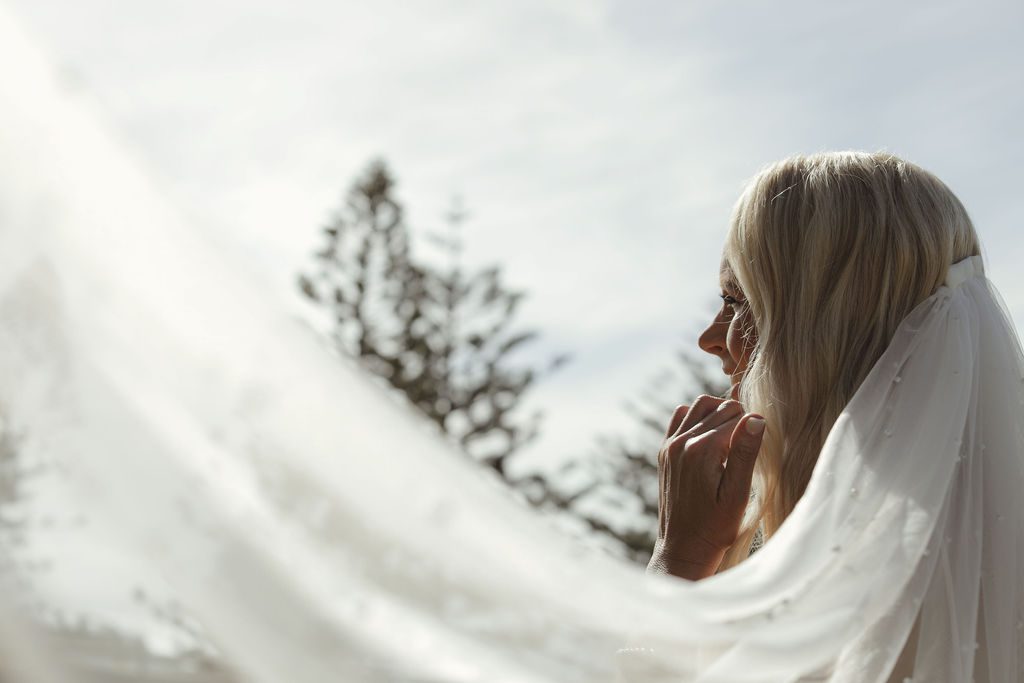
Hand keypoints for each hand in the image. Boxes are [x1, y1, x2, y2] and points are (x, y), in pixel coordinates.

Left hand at [649, 395, 764, 579]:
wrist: (683, 547)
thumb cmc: (716, 527)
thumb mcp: (738, 494)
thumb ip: (745, 453)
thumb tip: (757, 417)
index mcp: (701, 450)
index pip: (737, 416)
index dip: (753, 430)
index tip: (754, 454)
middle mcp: (680, 442)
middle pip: (720, 407)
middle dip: (738, 421)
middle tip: (745, 450)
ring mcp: (669, 444)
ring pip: (700, 405)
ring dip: (719, 414)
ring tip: (731, 441)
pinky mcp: (664, 450)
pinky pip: (681, 416)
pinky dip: (698, 418)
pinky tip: (710, 440)